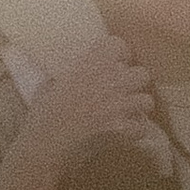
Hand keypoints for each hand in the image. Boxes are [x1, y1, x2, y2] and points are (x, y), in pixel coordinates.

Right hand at [0, 36, 166, 189]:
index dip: (120, 55)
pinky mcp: (123, 128)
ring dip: (138, 109)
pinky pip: (143, 127)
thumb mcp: (50, 86)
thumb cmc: (41, 115)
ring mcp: (119, 104)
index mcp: (90, 64)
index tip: (114, 65)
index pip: (119, 45)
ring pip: (147, 101)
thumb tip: (69, 76)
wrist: (44, 145)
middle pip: (142, 73)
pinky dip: (136, 132)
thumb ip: (67, 76)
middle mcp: (109, 79)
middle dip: (135, 84)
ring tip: (126, 116)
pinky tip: (124, 135)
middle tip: (123, 93)